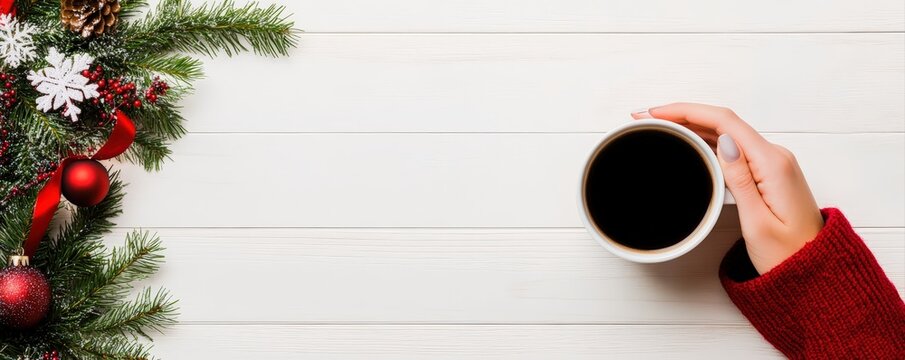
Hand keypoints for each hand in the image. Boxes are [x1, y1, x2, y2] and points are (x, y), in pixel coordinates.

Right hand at [632, 103, 823, 273]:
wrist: (817, 271)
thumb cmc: (789, 255)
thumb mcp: (758, 222)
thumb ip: (739, 179)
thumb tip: (723, 142)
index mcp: (772, 164)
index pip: (724, 122)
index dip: (686, 111)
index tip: (656, 112)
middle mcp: (775, 157)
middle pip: (723, 122)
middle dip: (684, 115)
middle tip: (647, 117)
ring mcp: (773, 163)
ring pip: (727, 133)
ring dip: (693, 125)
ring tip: (661, 126)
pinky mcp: (768, 173)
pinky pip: (734, 147)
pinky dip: (707, 139)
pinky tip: (689, 142)